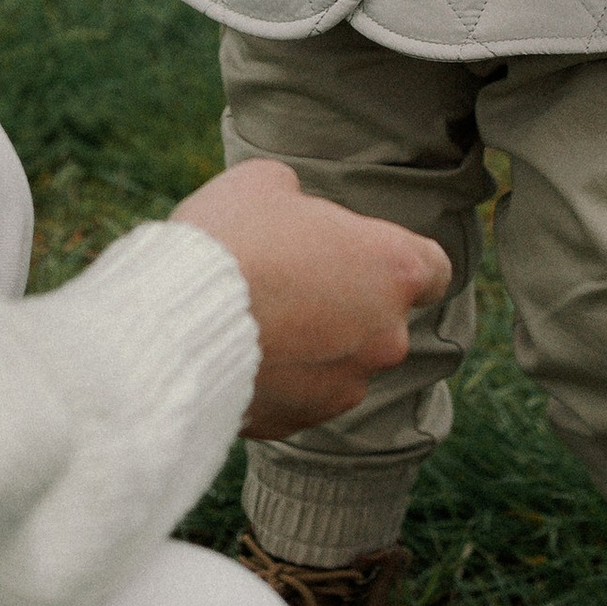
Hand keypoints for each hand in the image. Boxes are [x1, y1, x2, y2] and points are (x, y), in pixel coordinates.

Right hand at [172, 157, 448, 439]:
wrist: (173, 322)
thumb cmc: (229, 239)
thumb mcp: (265, 183)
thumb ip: (300, 200)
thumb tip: (296, 213)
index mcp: (393, 268)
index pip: (432, 270)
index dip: (398, 261)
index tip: (363, 256)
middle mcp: (386, 336)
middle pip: (380, 318)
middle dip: (344, 303)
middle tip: (287, 281)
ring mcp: (345, 386)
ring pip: (340, 361)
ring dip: (312, 345)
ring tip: (255, 320)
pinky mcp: (301, 422)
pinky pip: (298, 395)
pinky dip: (279, 379)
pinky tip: (237, 354)